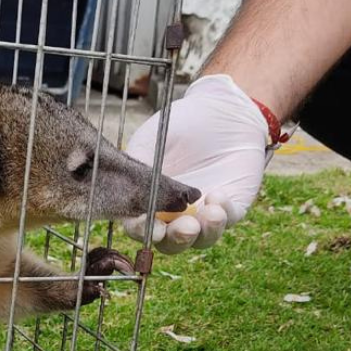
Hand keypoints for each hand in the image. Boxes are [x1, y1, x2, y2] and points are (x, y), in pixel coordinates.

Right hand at [122, 74, 268, 253]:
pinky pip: (230, 219)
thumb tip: (118, 191)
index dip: (143, 231)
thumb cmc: (179, 124)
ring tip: (209, 214)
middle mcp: (174, 215)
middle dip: (177, 240)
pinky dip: (225, 213)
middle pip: (171, 243)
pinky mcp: (232, 205)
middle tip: (184, 227)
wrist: (219, 107)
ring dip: (204, 233)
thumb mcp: (150, 143)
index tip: (150, 226)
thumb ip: (135, 169)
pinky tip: (218, 194)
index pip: (141, 227)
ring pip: (203, 239)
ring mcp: (203, 213)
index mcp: (149, 203)